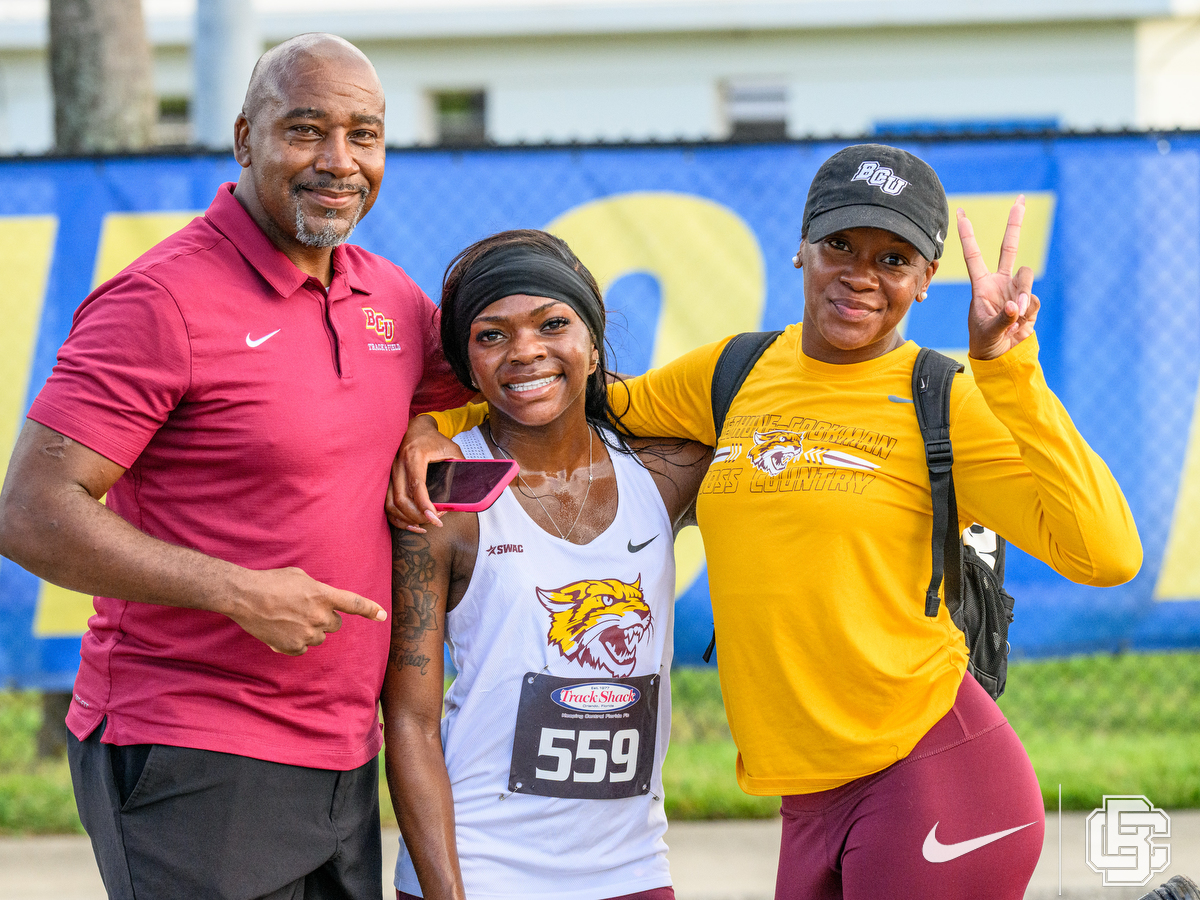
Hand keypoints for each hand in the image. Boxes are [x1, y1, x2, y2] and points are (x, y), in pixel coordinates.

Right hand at [229, 566, 386, 654]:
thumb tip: (322, 601)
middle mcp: (319, 616)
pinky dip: (295, 642)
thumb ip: (318, 590)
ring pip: (320, 637)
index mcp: (323, 595)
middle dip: (325, 619)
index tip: (382, 615)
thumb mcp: (301, 576)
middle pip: (336, 624)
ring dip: (310, 630)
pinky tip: (281, 629)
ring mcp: (307, 633)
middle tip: (305, 610)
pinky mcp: (293, 647)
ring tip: (289, 618)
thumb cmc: (272, 581)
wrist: (245, 596)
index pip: (354, 604)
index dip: (370, 610)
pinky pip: (303, 649)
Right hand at [385, 415, 464, 532]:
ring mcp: (389, 473)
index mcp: (414, 456)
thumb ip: (460, 466)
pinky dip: (396, 517)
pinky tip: (410, 523)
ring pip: (391, 503)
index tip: (435, 517)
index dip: (424, 504)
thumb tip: (470, 488)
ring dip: (406, 518)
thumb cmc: (433, 439)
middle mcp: (398, 465)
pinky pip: (385, 503)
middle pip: (401, 499)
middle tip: (434, 521)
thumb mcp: (452, 449)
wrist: (415, 429)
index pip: (417, 485)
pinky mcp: (386, 479)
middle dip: (418, 515)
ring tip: (423, 524)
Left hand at [958, 196, 1040, 359]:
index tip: (960, 213)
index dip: (967, 235)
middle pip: (1009, 247)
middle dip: (1015, 223)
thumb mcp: (988, 332)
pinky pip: (1033, 299)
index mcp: (982, 285)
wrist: (1002, 355)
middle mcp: (1000, 282)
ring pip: (1027, 276)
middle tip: (1019, 200)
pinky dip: (1028, 311)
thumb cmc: (986, 341)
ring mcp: (1016, 289)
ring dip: (1023, 293)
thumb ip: (1003, 318)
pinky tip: (1020, 323)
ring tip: (1015, 314)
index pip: (973, 255)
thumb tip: (1016, 305)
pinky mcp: (1029, 300)